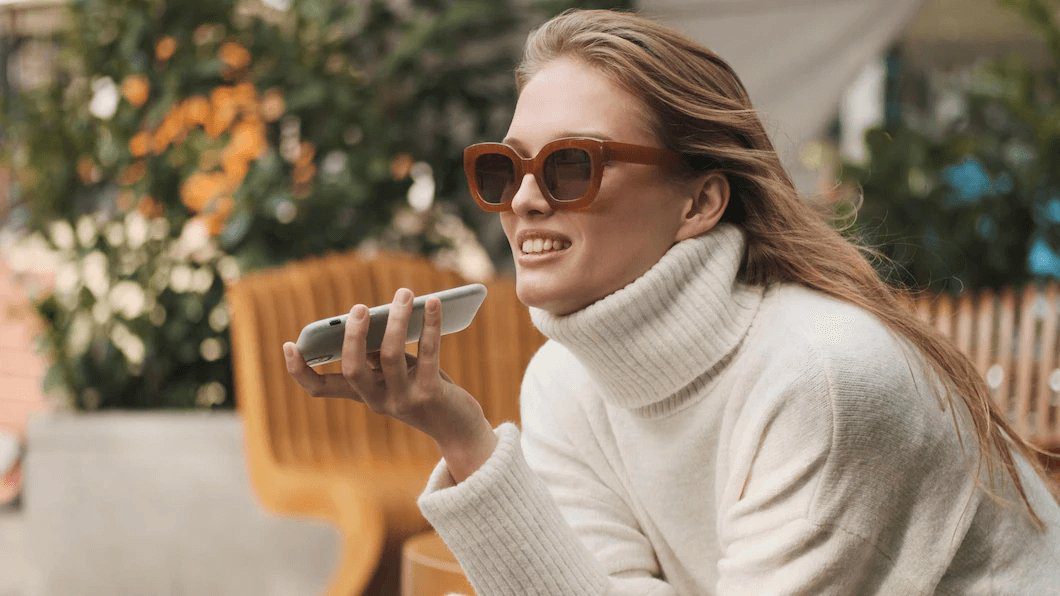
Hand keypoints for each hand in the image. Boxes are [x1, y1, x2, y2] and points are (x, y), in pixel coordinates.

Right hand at [282, 288, 495, 473]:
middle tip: (360, 308)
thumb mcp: (399, 373)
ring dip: (397, 319)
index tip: (289, 345)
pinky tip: (434, 304)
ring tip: (404, 294)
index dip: (300, 371)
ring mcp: (403, 400)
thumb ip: (382, 353)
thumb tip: (379, 319)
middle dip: (353, 336)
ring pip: (390, 355)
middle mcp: (378, 401)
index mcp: (364, 394)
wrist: (459, 429)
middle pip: (353, 370)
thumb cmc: (426, 390)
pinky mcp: (430, 395)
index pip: (321, 389)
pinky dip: (430, 324)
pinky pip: (428, 353)